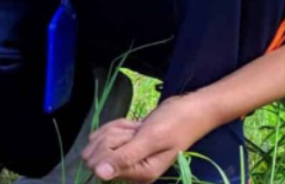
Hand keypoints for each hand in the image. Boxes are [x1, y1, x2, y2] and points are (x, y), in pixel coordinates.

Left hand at [83, 94, 221, 183]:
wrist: (189, 110)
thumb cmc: (174, 124)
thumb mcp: (151, 139)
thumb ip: (125, 157)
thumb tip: (99, 174)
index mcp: (139, 174)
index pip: (99, 165)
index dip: (110, 146)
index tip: (132, 136)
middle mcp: (130, 170)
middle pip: (95, 154)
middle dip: (112, 136)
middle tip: (137, 131)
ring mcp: (126, 159)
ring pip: (98, 142)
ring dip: (117, 129)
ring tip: (139, 128)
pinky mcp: (124, 147)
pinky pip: (105, 134)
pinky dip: (118, 125)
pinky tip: (135, 126)